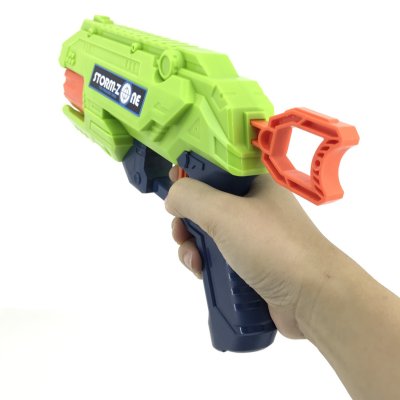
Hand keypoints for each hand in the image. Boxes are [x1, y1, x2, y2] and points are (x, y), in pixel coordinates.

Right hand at [165, 167, 334, 337]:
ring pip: (208, 234)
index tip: (173, 188)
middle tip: (181, 233)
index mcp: (253, 184)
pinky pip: (218, 256)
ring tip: (194, 261)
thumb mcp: (224, 212)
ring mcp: (252, 237)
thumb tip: (172, 197)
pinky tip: (201, 272)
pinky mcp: (250, 263)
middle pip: (205, 206)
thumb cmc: (271, 246)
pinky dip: (205, 263)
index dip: (190, 176)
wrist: (311, 297)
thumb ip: (190, 197)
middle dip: (186, 221)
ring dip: (192, 246)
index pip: (214, 170)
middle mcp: (252, 207)